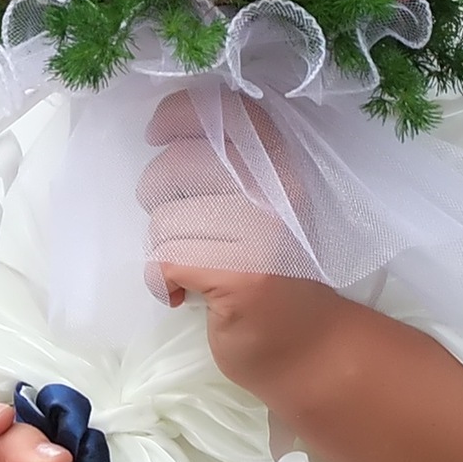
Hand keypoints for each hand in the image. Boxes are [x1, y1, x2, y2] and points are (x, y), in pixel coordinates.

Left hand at [139, 93, 348, 395]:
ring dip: (160, 249)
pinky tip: (179, 293)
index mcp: (279, 169)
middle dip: (155, 195)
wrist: (306, 350)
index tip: (159, 135)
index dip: (179, 113)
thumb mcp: (262, 209)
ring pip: (164, 221)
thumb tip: (166, 141)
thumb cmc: (275, 277)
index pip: (225, 111)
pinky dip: (160, 282)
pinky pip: (164, 261)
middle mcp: (274, 192)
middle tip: (174, 226)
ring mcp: (260, 233)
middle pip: (177, 164)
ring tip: (187, 266)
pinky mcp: (240, 276)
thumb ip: (228, 170)